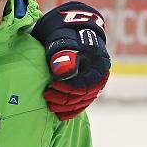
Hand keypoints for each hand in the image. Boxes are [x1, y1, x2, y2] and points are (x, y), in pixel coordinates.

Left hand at [32, 1, 110, 118]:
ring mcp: (93, 81)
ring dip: (66, 106)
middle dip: (65, 99)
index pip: (87, 83)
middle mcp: (99, 74)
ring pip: (83, 101)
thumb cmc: (64, 32)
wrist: (66, 31)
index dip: (69, 88)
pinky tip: (59, 115)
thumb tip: (63, 73)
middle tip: (47, 96)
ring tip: (49, 105)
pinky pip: (81, 103)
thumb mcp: (62, 38)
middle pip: (85, 95)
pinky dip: (70, 110)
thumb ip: (63, 53)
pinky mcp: (85, 86)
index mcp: (99, 62)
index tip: (52, 86)